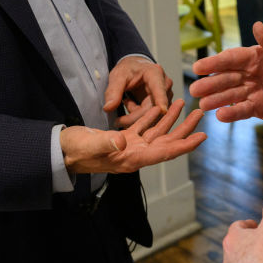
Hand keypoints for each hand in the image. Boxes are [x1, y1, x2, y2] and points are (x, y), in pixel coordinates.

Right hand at [60, 98, 205, 173]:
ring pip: (156, 133)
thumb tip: (124, 139)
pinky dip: (152, 117)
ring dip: (170, 120)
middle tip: (200, 114)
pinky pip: (142, 128)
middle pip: (166, 142)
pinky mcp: (121, 140)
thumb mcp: (90, 144)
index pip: (164, 152)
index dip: (184, 145)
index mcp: (131, 158)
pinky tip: (160, 107)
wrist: (60, 151)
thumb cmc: (74, 149)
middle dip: (184, 129)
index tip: (202, 137)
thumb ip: (107, 142)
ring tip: (183, 104)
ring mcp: (128, 147)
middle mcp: (134, 154)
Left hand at [104, 56, 172, 127]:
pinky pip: (153, 117)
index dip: (161, 101)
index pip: (159, 89)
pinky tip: (131, 105)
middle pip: (154, 108)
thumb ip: (113, 92)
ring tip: (125, 104)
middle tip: (117, 121)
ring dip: (136, 117)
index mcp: (155, 74)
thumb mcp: (118, 76)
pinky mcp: (164, 105)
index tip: (162, 110)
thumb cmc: (129, 69)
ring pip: (154, 115)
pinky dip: (139, 116)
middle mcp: (165, 85)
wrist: (135, 67)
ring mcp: (166, 96)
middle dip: (135, 117)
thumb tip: (108, 108)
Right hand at [190, 22, 262, 123]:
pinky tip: (219, 115)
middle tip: (195, 87)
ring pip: (230, 95)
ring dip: (216, 99)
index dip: (215, 62)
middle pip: (226, 77)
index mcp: (255, 57)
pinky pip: (241, 110)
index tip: (198, 66)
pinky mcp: (256, 108)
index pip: (232, 58)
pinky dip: (230, 113)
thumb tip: (256, 25)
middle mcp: (249, 74)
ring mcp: (251, 92)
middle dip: (210, 83)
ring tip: (202, 104)